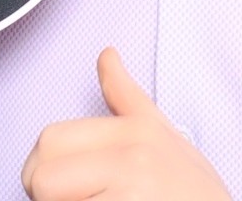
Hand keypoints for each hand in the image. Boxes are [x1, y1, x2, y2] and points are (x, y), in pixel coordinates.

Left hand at [20, 48, 230, 200]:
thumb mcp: (169, 140)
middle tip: (81, 200)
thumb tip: (106, 56)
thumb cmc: (199, 198)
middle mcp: (135, 155)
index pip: (49, 140)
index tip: (61, 184)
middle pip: (41, 174)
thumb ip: (127, 99)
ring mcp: (134, 189)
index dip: (45, 170)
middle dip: (47, 195)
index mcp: (137, 130)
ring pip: (51, 198)